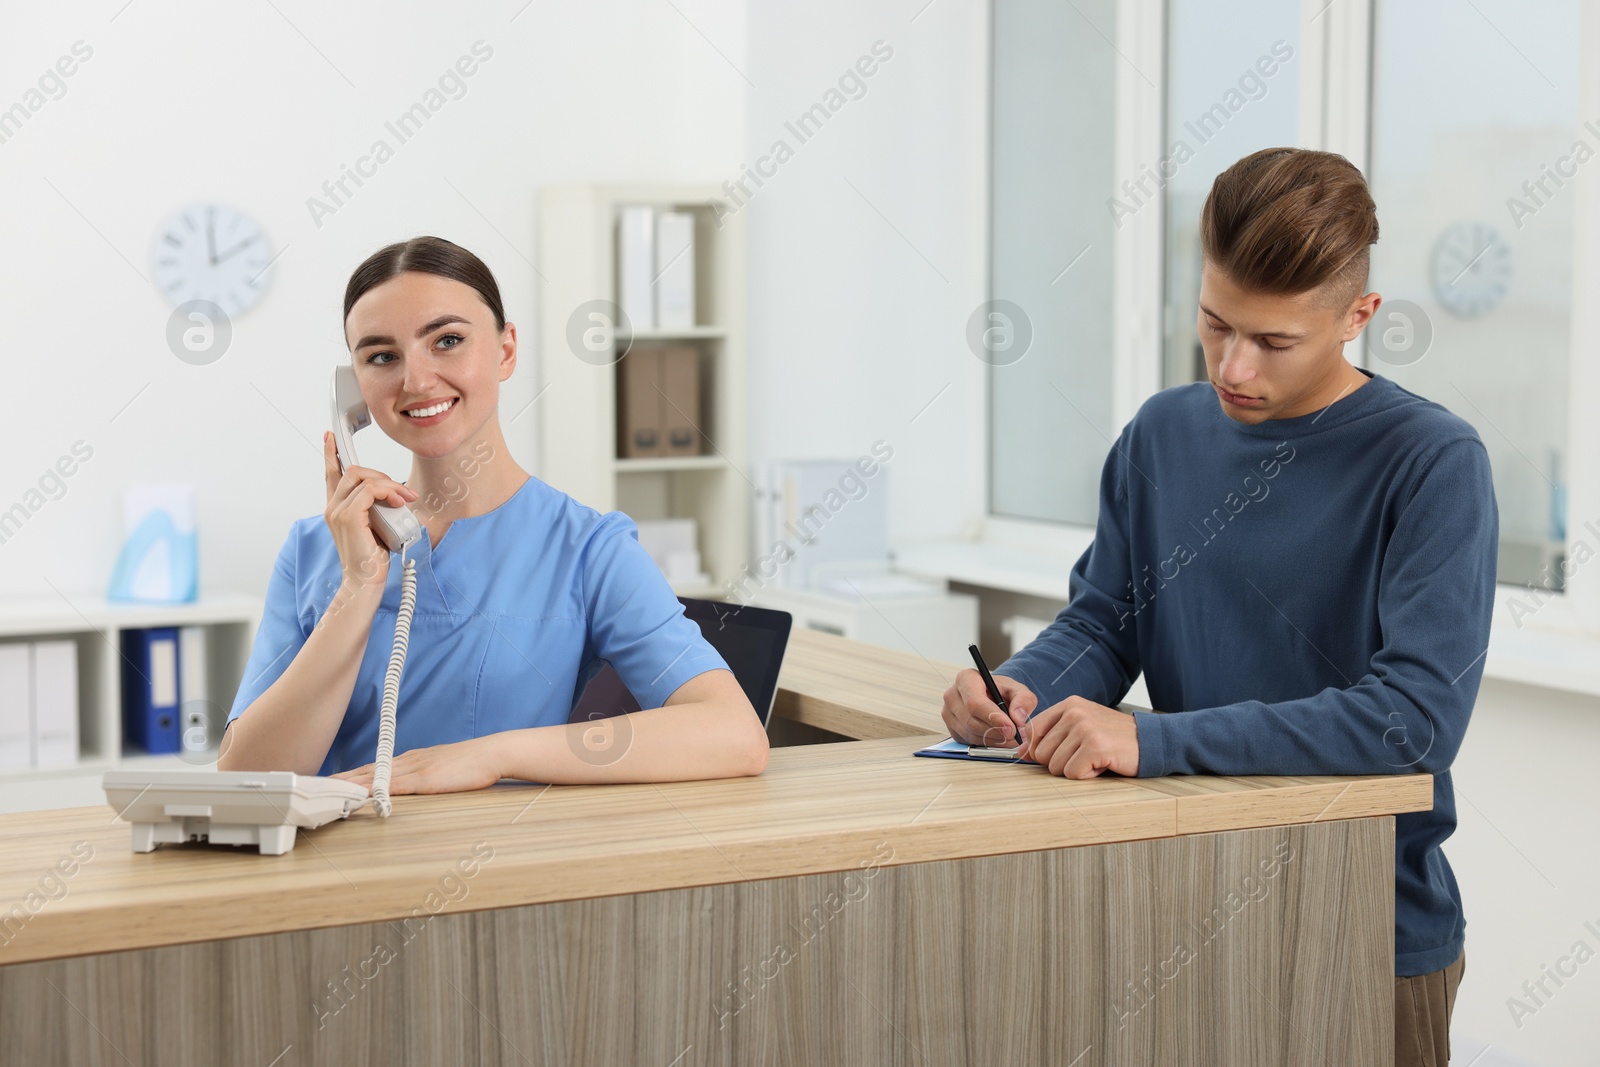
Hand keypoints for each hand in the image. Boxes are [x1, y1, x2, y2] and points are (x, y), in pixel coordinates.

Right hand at [323, 430, 416, 597]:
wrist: (365, 581)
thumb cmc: (373, 559)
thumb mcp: (376, 526)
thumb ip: (376, 508)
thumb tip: (394, 495)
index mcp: (337, 508)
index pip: (331, 474)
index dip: (331, 454)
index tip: (330, 437)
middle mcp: (333, 507)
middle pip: (353, 470)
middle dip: (382, 475)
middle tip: (403, 492)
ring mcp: (338, 511)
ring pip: (364, 477)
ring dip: (390, 484)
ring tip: (405, 499)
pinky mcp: (349, 516)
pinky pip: (370, 490)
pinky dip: (389, 492)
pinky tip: (399, 503)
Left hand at [332, 736, 502, 795]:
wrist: (491, 754)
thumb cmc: (471, 764)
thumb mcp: (441, 769)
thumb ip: (422, 778)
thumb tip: (407, 789)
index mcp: (409, 760)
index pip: (371, 768)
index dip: (348, 776)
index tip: (328, 784)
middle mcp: (405, 762)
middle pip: (364, 771)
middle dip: (338, 780)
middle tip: (313, 789)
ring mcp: (413, 769)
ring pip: (372, 777)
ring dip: (347, 785)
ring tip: (324, 793)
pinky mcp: (422, 779)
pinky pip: (391, 785)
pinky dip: (372, 790)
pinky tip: (358, 795)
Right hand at [941, 669, 1036, 746]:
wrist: (993, 696)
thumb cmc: (1002, 691)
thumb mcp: (1018, 690)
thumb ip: (1023, 700)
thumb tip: (1017, 718)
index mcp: (966, 679)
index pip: (975, 702)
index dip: (993, 717)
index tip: (1011, 728)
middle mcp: (952, 696)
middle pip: (972, 721)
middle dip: (997, 732)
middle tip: (1016, 735)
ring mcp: (949, 714)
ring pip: (971, 734)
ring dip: (994, 740)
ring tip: (1011, 737)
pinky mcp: (952, 729)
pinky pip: (969, 742)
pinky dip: (988, 744)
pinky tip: (999, 738)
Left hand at [1018, 696, 1138, 778]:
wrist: (1151, 741)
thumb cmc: (1113, 738)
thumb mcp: (1081, 727)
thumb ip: (1052, 735)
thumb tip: (1022, 753)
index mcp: (1069, 704)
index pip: (1032, 731)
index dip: (1037, 749)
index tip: (1056, 754)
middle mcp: (1074, 712)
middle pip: (1041, 753)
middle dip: (1061, 762)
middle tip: (1085, 755)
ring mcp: (1084, 728)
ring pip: (1055, 766)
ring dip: (1076, 769)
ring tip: (1095, 758)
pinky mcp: (1095, 746)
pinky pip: (1073, 773)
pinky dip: (1087, 775)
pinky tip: (1102, 763)